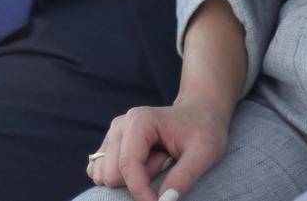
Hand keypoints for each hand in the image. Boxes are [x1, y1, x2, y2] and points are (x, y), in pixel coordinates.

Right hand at [85, 98, 230, 200]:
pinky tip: (145, 166)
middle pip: (113, 174)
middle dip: (140, 181)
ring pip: (106, 175)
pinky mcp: (111, 146)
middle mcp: (120, 125)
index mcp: (139, 121)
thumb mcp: (203, 154)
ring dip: (132, 179)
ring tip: (157, 163)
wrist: (199, 114)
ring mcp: (113, 135)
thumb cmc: (203, 131)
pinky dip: (123, 178)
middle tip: (165, 165)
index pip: (128, 166)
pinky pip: (102, 173)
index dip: (141, 192)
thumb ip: (183, 178)